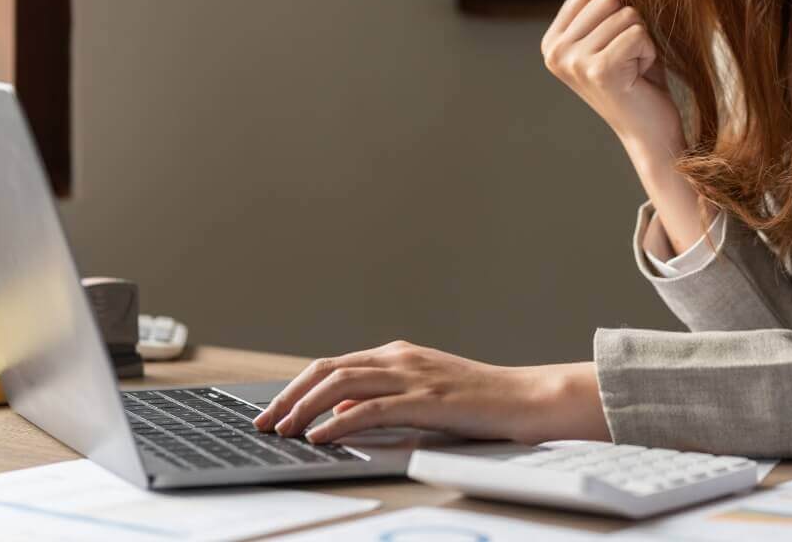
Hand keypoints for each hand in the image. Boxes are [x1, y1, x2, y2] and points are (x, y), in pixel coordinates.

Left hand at [249, 340, 608, 445]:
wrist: (528, 398)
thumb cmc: (481, 403)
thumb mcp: (424, 397)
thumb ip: (383, 402)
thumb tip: (338, 417)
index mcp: (397, 355)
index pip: (332, 366)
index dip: (296, 388)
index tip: (273, 412)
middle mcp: (399, 358)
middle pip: (327, 370)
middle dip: (288, 397)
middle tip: (264, 423)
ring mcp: (412, 375)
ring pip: (341, 384)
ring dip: (304, 408)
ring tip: (282, 431)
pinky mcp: (426, 399)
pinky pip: (371, 408)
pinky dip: (338, 422)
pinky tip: (320, 437)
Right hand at [542, 0, 682, 158]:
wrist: (649, 130)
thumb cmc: (637, 79)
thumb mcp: (623, 31)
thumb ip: (615, 0)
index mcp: (552, 40)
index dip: (614, 11)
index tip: (613, 46)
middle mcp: (555, 51)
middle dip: (629, 25)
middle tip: (626, 60)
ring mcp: (574, 61)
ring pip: (627, 15)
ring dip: (641, 41)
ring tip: (632, 69)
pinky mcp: (599, 70)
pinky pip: (638, 33)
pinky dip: (648, 52)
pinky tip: (638, 77)